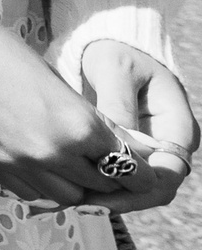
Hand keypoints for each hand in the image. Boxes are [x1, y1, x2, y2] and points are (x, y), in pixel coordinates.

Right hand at [0, 0, 144, 209]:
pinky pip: (28, 194)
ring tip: (69, 165)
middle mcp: (50, 151)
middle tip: (102, 162)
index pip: (124, 165)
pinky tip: (38, 166)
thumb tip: (111, 142)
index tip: (130, 159)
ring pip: (64, 198)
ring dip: (73, 186)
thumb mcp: (50, 78)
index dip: (132, 165)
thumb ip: (82, 115)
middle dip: (105, 176)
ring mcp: (15, 163)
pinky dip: (41, 187)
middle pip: (98, 187)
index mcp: (75, 124)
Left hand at [77, 38, 196, 213]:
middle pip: (154, 187)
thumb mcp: (115, 69)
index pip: (168, 171)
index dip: (140, 187)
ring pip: (137, 186)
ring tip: (73, 200)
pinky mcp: (129, 151)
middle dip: (122, 199)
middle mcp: (168, 143)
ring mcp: (150, 149)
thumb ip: (117, 103)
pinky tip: (72, 188)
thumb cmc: (116, 52)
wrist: (108, 46)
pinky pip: (120, 174)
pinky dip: (100, 184)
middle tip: (84, 204)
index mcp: (177, 125)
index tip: (108, 192)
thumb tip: (116, 143)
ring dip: (109, 196)